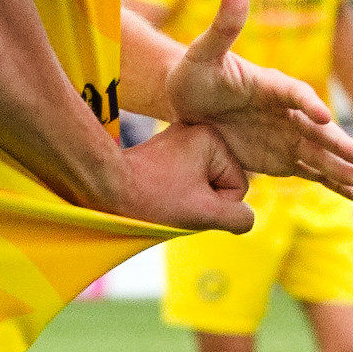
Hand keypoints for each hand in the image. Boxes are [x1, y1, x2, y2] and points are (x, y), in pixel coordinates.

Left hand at [109, 120, 252, 235]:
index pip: (238, 186)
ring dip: (190, 199)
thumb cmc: (152, 198)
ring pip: (205, 184)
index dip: (217, 205)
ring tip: (165, 198)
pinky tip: (160, 194)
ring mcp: (182, 140)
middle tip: (174, 202)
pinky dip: (177, 193)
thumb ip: (237, 218)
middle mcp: (200, 132)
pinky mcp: (168, 151)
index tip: (187, 202)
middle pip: (222, 183)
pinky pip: (188, 180)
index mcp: (213, 138)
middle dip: (203, 201)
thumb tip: (246, 220)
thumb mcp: (203, 213)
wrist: (106, 188)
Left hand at [162, 0, 352, 203]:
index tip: (322, 117)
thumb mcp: (204, 53)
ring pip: (323, 155)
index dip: (308, 103)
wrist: (191, 104)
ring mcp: (289, 135)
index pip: (294, 93)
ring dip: (345, 170)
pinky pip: (315, 172)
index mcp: (271, 84)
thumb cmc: (196, 74)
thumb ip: (223, 26)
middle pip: (319, 130)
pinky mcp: (285, 157)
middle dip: (341, 145)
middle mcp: (288, 111)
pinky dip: (337, 184)